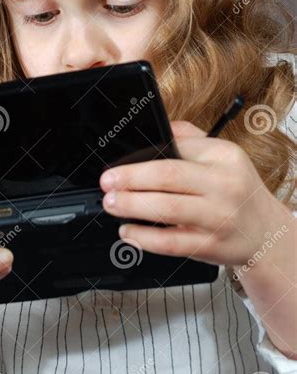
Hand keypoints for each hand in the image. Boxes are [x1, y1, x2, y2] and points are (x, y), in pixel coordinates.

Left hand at [100, 120, 292, 266]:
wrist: (265, 232)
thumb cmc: (236, 190)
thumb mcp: (223, 156)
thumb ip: (190, 138)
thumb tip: (157, 126)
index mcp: (224, 157)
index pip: (176, 149)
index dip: (142, 157)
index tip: (116, 162)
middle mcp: (224, 185)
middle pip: (168, 176)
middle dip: (130, 178)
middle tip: (107, 181)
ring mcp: (219, 217)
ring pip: (167, 209)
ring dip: (132, 205)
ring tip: (111, 203)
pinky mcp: (211, 246)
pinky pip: (172, 243)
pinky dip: (144, 238)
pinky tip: (129, 231)